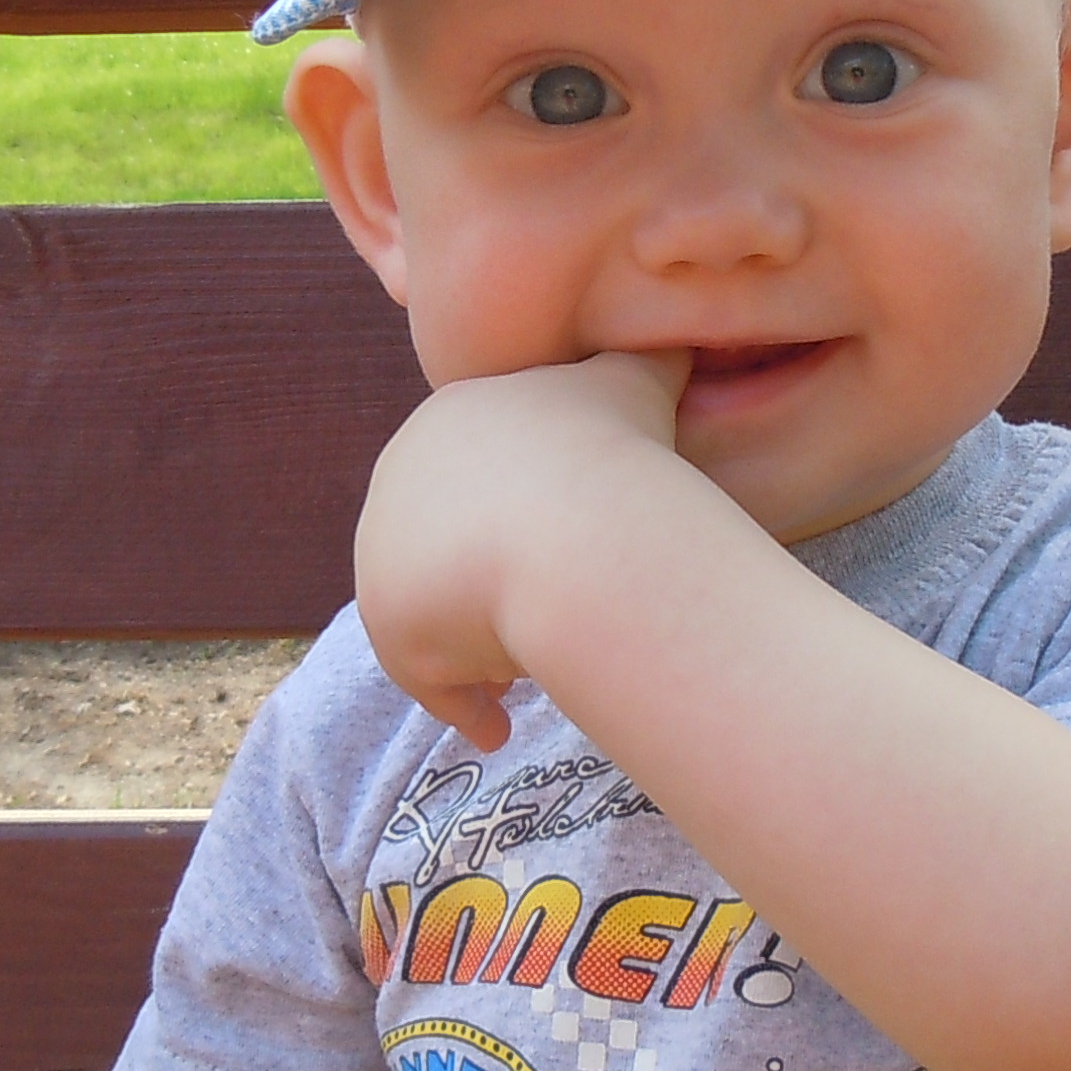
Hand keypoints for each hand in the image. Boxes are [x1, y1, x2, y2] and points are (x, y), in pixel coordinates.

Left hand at [353, 349, 695, 747]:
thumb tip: (686, 343)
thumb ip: (650, 360)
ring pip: (433, 611)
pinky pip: (428, 676)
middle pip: (444, 546)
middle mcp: (400, 481)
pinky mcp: (388, 622)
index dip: (526, 518)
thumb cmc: (612, 453)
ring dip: (474, 645)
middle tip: (544, 619)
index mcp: (450, 421)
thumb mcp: (635, 382)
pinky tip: (499, 727)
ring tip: (523, 677)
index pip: (478, 478)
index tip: (566, 551)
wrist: (574, 531)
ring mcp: (385, 553)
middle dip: (487, 582)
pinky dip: (463, 702)